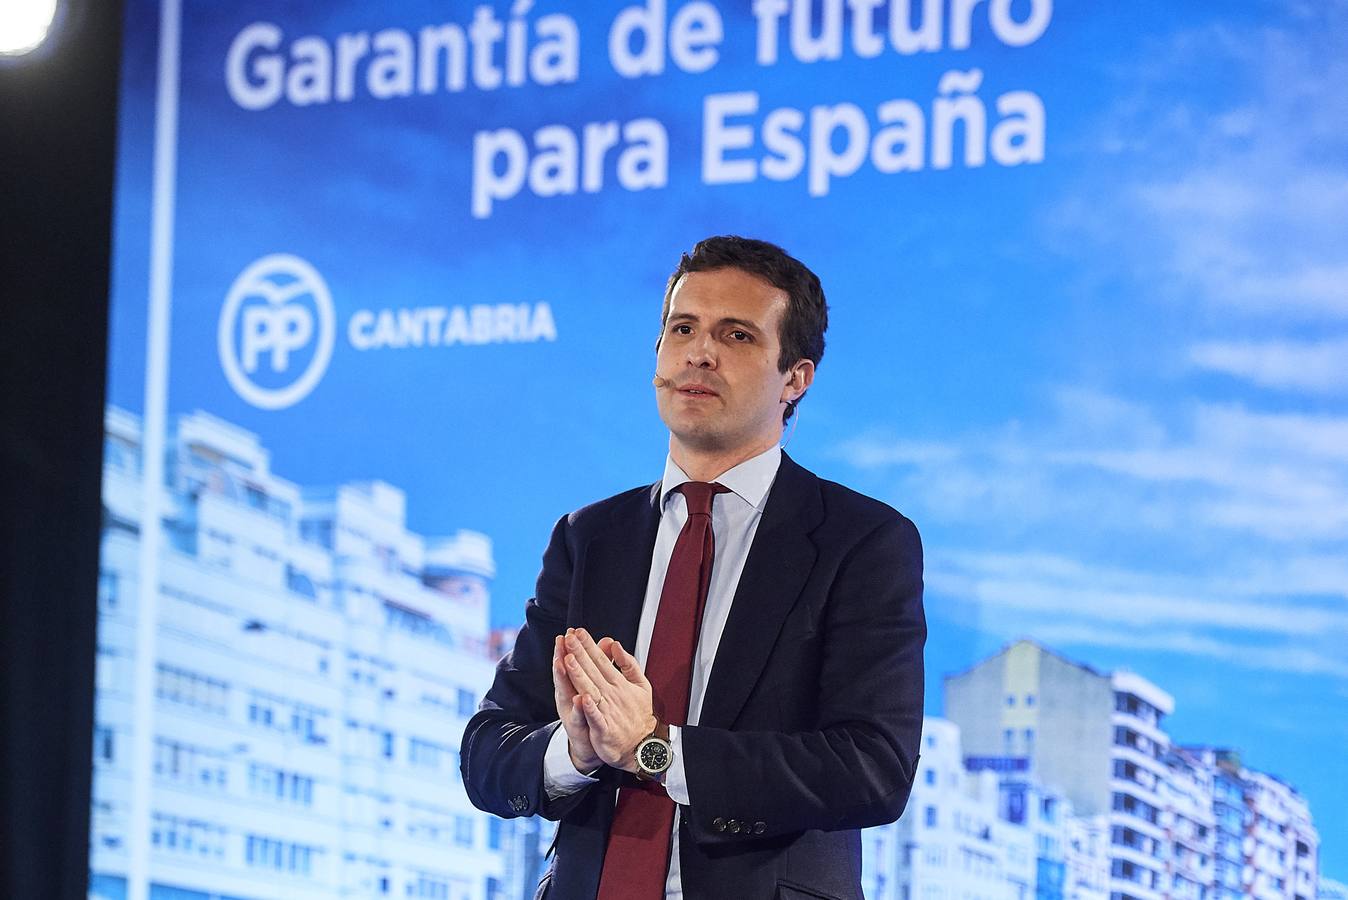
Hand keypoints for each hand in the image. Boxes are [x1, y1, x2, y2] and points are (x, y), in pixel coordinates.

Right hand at [553, 630, 600, 771]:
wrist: (592, 747)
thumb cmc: (594, 713)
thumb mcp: (598, 685)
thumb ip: (602, 664)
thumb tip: (608, 641)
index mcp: (575, 686)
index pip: (571, 664)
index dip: (569, 648)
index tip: (569, 633)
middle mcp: (569, 698)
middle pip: (565, 675)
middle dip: (563, 657)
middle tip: (562, 641)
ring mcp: (572, 713)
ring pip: (567, 694)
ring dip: (565, 678)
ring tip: (564, 662)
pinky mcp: (579, 730)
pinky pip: (580, 718)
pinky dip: (581, 709)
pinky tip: (581, 699)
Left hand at [563, 629, 655, 772]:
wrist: (643, 745)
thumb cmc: (639, 715)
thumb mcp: (641, 685)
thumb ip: (629, 664)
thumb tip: (616, 646)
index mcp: (619, 683)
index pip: (601, 660)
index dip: (589, 646)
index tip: (578, 633)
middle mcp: (613, 694)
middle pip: (593, 671)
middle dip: (580, 654)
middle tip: (569, 638)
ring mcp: (608, 711)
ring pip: (591, 690)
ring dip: (580, 675)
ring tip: (569, 659)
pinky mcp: (605, 729)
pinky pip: (596, 717)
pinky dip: (590, 708)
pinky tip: (583, 697)